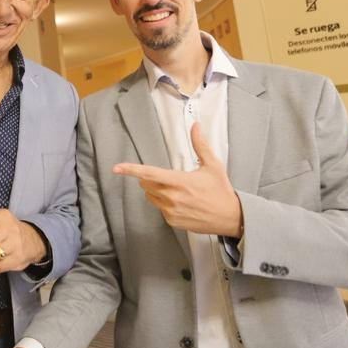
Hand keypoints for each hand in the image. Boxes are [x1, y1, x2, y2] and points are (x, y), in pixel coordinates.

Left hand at [113, 122, 243, 236]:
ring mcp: (171, 211)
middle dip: (151, 179)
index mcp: (180, 181)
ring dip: (157, 192)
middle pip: (147, 185)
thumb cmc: (221, 190)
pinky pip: (160, 210)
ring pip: (151, 197)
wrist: (231, 217)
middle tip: (169, 178)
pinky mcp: (173, 222)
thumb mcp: (213, 165)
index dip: (131, 170)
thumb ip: (200, 145)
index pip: (149, 174)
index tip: (116, 168)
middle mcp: (172, 197)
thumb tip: (195, 125)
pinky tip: (183, 203)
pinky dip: (166, 204)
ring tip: (179, 191)